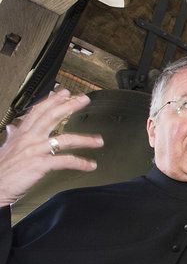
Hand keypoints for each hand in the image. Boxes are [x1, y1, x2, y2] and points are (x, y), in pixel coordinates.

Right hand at [0, 89, 103, 206]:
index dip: (52, 100)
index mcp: (21, 134)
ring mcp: (35, 151)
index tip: (64, 92)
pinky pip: (65, 161)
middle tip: (84, 99)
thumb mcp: (5, 149)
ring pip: (64, 139)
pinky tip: (90, 165)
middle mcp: (29, 139)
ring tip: (98, 140)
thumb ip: (12, 137)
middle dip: (69, 106)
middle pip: (51, 117)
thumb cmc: (0, 170)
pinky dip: (80, 163)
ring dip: (85, 139)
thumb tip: (12, 128)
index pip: (38, 111)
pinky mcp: (40, 165)